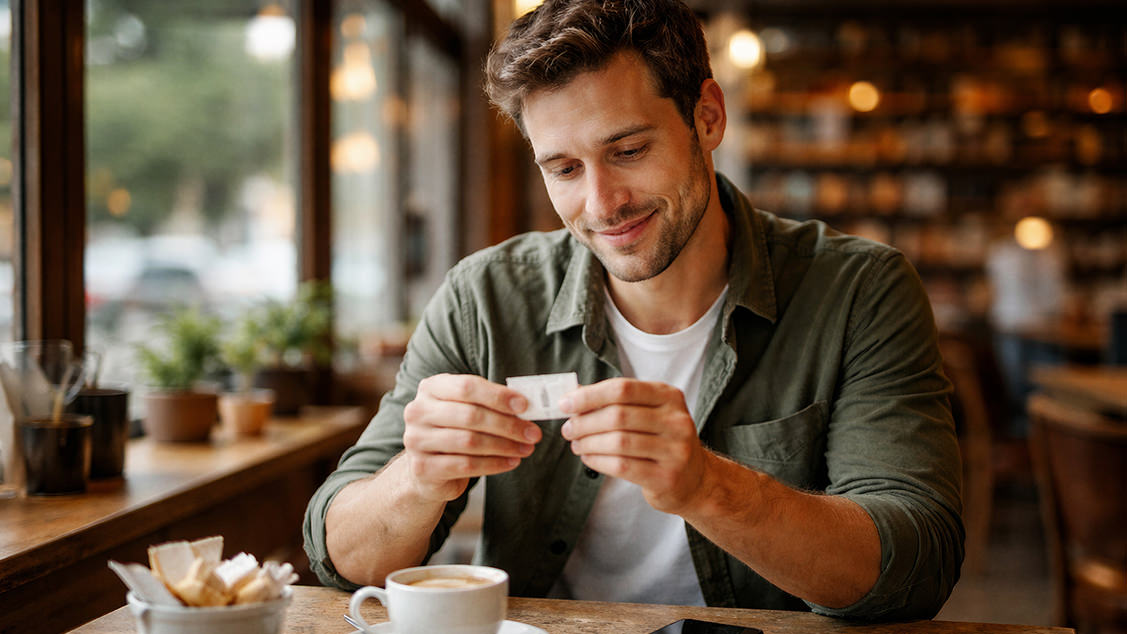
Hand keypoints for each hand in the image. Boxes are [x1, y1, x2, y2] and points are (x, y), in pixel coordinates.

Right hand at [402, 374, 541, 502]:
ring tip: (526, 448)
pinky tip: (511, 462)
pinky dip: (494, 464)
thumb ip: (490, 404)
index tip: (524, 405)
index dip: (498, 396)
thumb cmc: (454, 431)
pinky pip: (466, 465)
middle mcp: (418, 411)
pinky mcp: (422, 467)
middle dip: (508, 425)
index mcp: (431, 388)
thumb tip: (527, 406)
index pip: (467, 386)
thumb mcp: (467, 409)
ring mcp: (416, 440)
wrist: (428, 469)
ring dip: (505, 446)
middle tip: (533, 433)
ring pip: (469, 441)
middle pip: (471, 415)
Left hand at [559, 378, 710, 513]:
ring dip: (588, 443)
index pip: (622, 388)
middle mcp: (676, 420)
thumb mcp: (647, 413)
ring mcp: (675, 450)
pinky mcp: (666, 477)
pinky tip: (589, 458)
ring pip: (618, 442)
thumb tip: (573, 396)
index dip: (589, 396)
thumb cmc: (661, 440)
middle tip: (568, 429)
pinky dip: (598, 461)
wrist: (694, 479)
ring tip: (576, 444)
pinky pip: (622, 466)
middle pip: (618, 416)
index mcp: (669, 396)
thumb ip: (615, 402)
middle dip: (584, 422)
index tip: (565, 403)